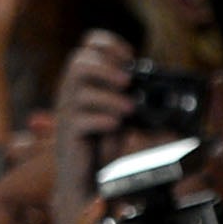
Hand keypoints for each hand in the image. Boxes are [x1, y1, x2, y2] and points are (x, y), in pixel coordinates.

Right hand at [52, 28, 134, 223]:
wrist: (89, 179)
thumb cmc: (103, 144)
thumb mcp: (121, 113)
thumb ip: (131, 96)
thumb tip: (155, 85)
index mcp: (83, 82)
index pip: (87, 46)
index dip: (108, 44)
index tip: (129, 56)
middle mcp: (71, 94)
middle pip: (78, 62)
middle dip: (107, 67)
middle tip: (127, 81)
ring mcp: (67, 114)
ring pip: (79, 91)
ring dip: (109, 97)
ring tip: (129, 109)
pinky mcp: (69, 135)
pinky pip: (80, 120)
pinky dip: (102, 119)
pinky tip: (115, 125)